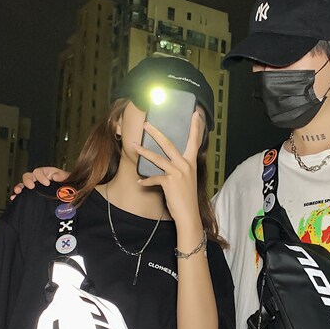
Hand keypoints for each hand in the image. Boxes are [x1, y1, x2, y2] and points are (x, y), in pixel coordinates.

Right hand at [10, 167, 67, 198]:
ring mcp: (36, 187)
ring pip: (23, 185)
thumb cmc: (70, 185)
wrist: (71, 195)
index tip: (46, 183)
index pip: (39, 171)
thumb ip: (63, 176)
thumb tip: (55, 176)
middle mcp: (39, 179)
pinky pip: (23, 194)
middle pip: (28, 176)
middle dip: (27, 181)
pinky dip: (17, 196)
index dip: (41, 176)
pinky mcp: (33, 195)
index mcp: (47, 173)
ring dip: (19, 187)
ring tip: (18, 192)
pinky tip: (14, 198)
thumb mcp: (68, 179)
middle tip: (31, 187)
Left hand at [132, 111, 204, 230]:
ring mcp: (178, 173)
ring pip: (158, 158)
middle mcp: (186, 165)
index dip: (195, 127)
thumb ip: (180, 168)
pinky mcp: (170, 183)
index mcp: (191, 162)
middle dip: (156, 133)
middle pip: (169, 144)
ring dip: (144, 152)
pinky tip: (140, 181)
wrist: (189, 215)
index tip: (195, 113)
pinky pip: (154, 178)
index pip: (195, 141)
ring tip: (134, 146)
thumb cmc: (186, 197)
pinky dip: (146, 180)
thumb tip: (169, 160)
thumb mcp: (187, 179)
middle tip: (146, 124)